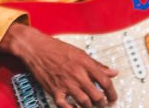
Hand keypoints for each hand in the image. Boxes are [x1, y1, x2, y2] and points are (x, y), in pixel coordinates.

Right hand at [0, 23, 117, 107]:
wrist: (35, 47)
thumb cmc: (56, 48)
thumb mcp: (80, 53)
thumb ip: (97, 65)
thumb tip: (114, 72)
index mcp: (85, 64)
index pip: (106, 82)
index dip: (112, 93)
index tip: (113, 97)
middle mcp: (77, 74)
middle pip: (97, 96)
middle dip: (102, 103)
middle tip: (102, 103)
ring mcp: (66, 84)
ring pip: (85, 103)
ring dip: (90, 107)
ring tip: (90, 105)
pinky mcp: (54, 90)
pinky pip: (66, 107)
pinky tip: (75, 107)